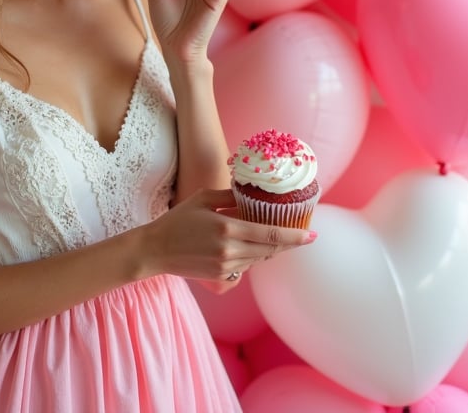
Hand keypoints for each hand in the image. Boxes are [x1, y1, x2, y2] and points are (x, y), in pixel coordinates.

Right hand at [138, 188, 315, 284]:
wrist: (155, 250)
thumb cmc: (178, 220)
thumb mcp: (203, 199)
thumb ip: (230, 197)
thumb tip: (253, 193)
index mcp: (228, 228)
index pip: (270, 234)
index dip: (294, 237)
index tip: (312, 235)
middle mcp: (230, 250)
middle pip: (270, 249)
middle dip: (289, 243)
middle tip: (304, 235)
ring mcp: (225, 265)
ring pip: (259, 259)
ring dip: (272, 249)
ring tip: (282, 238)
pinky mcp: (220, 275)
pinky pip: (246, 266)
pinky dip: (254, 256)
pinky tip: (255, 246)